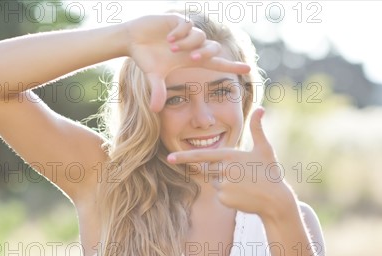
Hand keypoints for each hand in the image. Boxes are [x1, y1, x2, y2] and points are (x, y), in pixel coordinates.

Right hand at [125, 14, 250, 111]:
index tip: (249, 69)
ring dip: (188, 43)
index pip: (217, 63)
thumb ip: (158, 91)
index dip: (232, 66)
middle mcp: (193, 46)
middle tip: (192, 58)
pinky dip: (180, 33)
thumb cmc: (145, 58)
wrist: (131, 39)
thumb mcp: (153, 76)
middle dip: (205, 53)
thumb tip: (155, 109)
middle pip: (213, 48)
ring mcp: (187, 33)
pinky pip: (187, 26)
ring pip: (200, 36)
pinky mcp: (178, 20)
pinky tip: (168, 38)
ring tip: (171, 48)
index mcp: (192, 59)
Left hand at [166, 107, 294, 218]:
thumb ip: (258, 129)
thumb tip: (260, 108)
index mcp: (230, 155)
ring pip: (215, 183)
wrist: (275, 199)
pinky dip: (229, 196)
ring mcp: (223, 185)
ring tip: (245, 186)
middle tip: (243, 177)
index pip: (202, 156)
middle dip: (224, 173)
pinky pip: (220, 196)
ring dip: (226, 184)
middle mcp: (224, 169)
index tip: (169, 158)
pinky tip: (243, 195)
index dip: (185, 157)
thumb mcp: (265, 149)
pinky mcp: (224, 199)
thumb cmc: (270, 172)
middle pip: (211, 170)